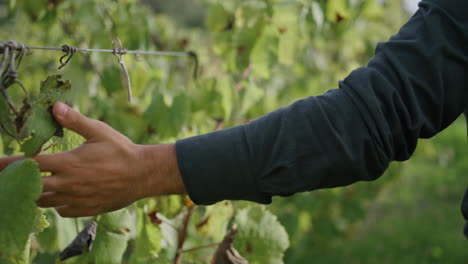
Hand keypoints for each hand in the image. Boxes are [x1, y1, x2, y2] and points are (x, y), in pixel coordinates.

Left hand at [0, 102, 185, 216]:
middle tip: (12, 178)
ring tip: (35, 186)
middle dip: (19, 182)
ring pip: (45, 202)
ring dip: (36, 193)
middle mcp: (68, 184)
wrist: (143, 174)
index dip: (9, 164)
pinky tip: (60, 196)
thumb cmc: (122, 150)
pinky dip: (56, 204)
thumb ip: (75, 120)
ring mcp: (77, 199)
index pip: (29, 164)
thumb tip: (55, 107)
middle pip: (32, 187)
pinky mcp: (86, 209)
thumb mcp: (99, 131)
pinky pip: (62, 211)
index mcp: (68, 164)